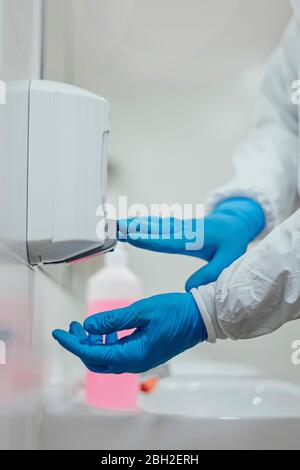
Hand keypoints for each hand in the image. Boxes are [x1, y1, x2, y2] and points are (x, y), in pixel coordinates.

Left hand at [52, 293, 206, 373]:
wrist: (200, 318)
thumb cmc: (175, 312)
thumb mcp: (141, 311)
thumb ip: (113, 320)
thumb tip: (88, 326)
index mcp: (132, 355)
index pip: (93, 353)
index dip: (72, 343)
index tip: (58, 333)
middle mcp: (134, 363)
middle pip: (97, 361)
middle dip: (80, 345)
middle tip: (71, 327)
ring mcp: (140, 360)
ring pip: (106, 358)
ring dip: (92, 344)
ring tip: (85, 327)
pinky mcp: (144, 354)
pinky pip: (118, 354)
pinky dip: (106, 343)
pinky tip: (105, 330)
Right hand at [118, 198, 264, 290]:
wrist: (234, 223)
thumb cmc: (232, 243)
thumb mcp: (228, 261)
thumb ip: (209, 275)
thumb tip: (187, 289)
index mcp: (193, 239)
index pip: (167, 240)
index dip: (148, 238)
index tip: (130, 235)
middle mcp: (181, 230)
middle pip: (153, 229)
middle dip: (132, 227)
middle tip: (111, 226)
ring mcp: (176, 227)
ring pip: (150, 225)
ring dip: (131, 224)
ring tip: (112, 224)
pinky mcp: (174, 227)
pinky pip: (153, 225)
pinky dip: (138, 223)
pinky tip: (126, 223)